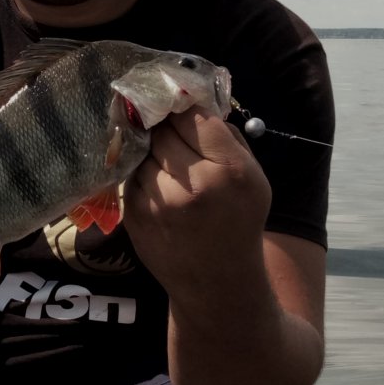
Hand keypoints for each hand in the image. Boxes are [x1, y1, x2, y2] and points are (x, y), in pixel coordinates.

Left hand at [125, 111, 270, 301]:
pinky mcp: (134, 215)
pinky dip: (141, 173)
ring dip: (149, 150)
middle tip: (167, 128)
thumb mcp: (253, 177)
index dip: (184, 107)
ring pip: (141, 151)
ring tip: (166, 163)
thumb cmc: (239, 222)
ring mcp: (157, 202)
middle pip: (161, 130)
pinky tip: (158, 184)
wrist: (216, 282)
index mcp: (227, 170)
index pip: (193, 116)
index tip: (180, 105)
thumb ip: (226, 136)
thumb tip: (191, 101)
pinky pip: (130, 175)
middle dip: (163, 126)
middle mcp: (191, 185)